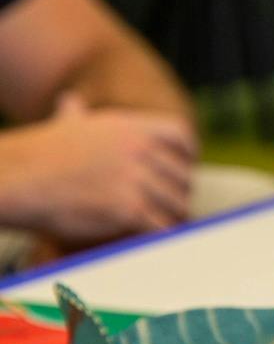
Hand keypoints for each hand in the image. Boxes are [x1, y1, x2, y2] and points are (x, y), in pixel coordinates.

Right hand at [0, 94, 196, 244]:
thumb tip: (70, 102)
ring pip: (178, 205)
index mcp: (132, 127)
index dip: (186, 158)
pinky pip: (163, 227)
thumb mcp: (66, 126)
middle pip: (183, 177)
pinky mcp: (129, 208)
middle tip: (168, 209)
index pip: (182, 137)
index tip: (180, 173)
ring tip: (163, 229)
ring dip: (173, 219)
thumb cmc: (36, 156)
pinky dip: (162, 237)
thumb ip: (77, 115)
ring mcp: (137, 178)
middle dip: (177, 195)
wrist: (14, 178)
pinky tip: (153, 241)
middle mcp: (141, 149)